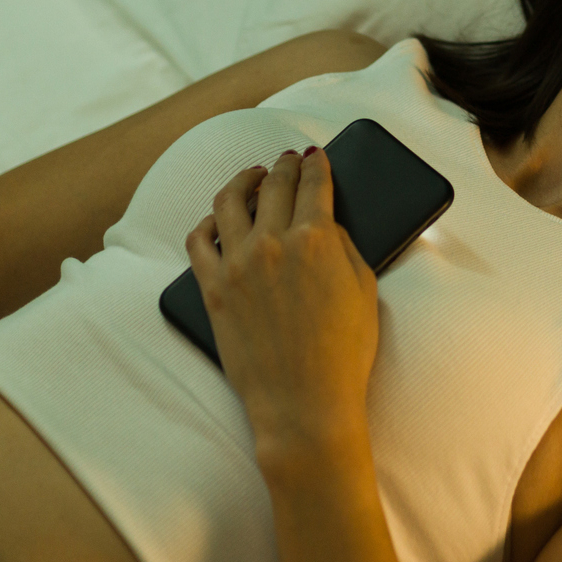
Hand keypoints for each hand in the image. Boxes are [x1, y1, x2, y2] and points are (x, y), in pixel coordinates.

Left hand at [185, 148, 379, 464]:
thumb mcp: (363, 290)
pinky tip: (217, 220)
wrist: (304, 403)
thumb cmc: (344, 354)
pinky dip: (207, 223)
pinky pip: (198, 241)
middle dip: (282, 166)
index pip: (314, 185)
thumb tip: (324, 223)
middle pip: (273, 186)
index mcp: (316, 239)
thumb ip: (344, 246)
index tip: (315, 158)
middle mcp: (272, 243)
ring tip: (250, 177)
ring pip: (228, 202)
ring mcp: (237, 265)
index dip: (316, 166)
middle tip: (286, 160)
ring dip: (242, 181)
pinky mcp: (212, 289)